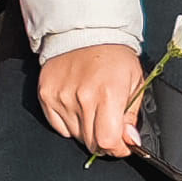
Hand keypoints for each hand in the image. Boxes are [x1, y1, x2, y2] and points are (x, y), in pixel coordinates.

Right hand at [38, 37, 146, 160]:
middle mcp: (83, 97)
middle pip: (91, 142)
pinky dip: (69, 123)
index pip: (108, 141)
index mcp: (109, 93)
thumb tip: (130, 141)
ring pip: (76, 135)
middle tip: (109, 125)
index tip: (121, 145)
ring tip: (92, 109)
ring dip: (87, 130)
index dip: (117, 149)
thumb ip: (132, 116)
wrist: (85, 32)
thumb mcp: (135, 82)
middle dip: (104, 140)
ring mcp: (62, 97)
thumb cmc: (113, 55)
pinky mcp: (46, 95)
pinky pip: (58, 126)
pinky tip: (77, 106)